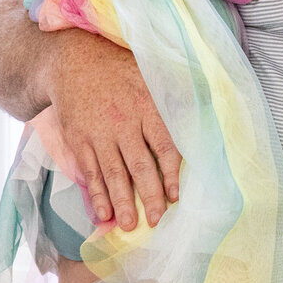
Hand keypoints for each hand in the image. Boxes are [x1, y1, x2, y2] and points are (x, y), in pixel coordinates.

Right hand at [45, 29, 181, 230]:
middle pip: (139, 166)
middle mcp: (123, 122)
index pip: (164, 145)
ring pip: (113, 174)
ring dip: (123, 202)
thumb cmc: (119, 68)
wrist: (72, 57)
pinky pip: (91, 172)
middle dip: (149, 196)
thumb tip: (210, 108)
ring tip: (131, 225)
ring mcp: (98, 133)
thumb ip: (175, 95)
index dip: (171, 173)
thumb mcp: (151, 72)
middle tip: (156, 221)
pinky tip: (104, 214)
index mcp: (146, 106)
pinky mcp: (79, 139)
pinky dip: (98, 194)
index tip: (176, 196)